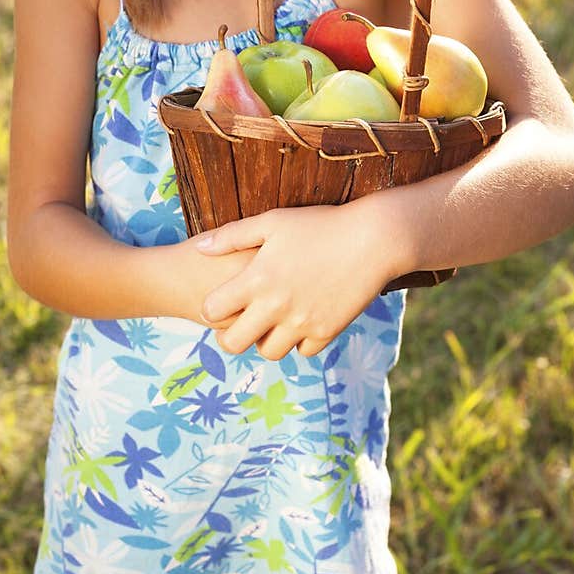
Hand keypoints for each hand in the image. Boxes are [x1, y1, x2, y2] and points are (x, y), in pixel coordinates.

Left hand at [195, 204, 389, 360]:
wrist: (373, 239)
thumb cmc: (319, 225)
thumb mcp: (272, 221)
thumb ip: (232, 236)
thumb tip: (199, 248)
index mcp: (257, 278)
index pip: (212, 311)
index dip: (213, 308)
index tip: (223, 301)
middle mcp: (276, 306)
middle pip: (234, 344)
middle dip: (232, 335)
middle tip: (241, 322)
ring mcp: (302, 322)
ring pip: (269, 352)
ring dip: (267, 339)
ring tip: (274, 320)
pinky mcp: (327, 331)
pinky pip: (303, 351)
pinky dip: (300, 340)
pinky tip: (303, 319)